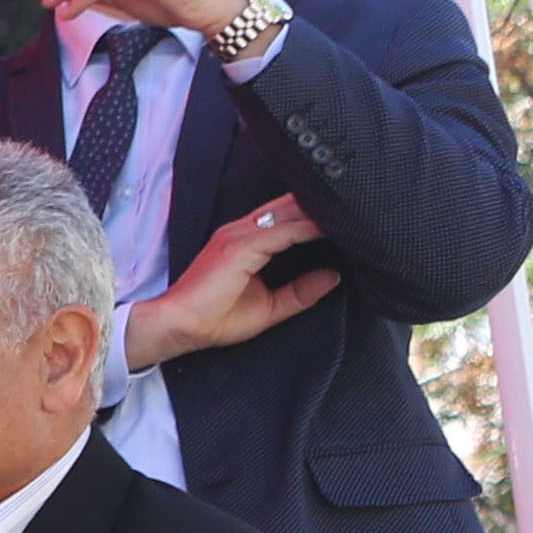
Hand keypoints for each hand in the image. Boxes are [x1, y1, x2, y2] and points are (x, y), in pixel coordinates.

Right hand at [130, 196, 342, 369]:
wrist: (178, 327)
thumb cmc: (213, 319)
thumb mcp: (269, 307)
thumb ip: (300, 292)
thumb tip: (334, 277)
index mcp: (244, 241)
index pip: (285, 217)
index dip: (312, 214)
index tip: (343, 216)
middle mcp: (240, 232)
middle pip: (289, 207)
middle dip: (319, 205)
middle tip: (354, 205)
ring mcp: (239, 236)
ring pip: (289, 214)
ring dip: (318, 212)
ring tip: (349, 212)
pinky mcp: (241, 247)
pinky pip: (284, 232)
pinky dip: (308, 228)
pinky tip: (330, 229)